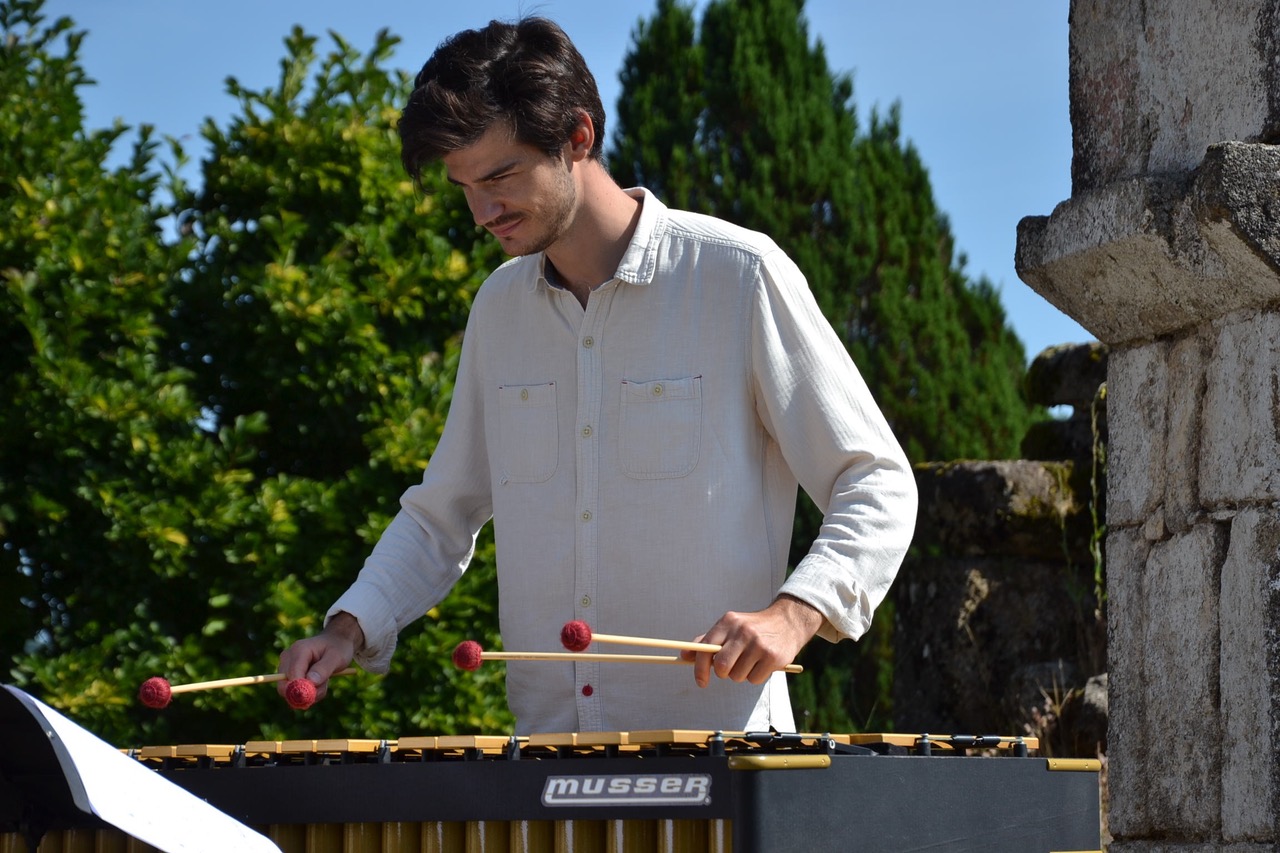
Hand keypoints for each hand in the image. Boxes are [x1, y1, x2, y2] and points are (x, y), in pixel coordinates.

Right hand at [277, 611, 364, 702]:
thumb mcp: (336, 658)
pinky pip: (294, 692)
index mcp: (298, 650)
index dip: (301, 689)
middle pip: (284, 686)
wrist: (336, 642)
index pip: (292, 675)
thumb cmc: (337, 648)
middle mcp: (288, 658)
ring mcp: (286, 666)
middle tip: (323, 689)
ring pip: (290, 692)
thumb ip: (323, 670)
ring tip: (325, 682)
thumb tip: (310, 682)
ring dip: (310, 694)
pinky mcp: (289, 675)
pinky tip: (320, 684)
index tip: (315, 695)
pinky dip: (308, 694)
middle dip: (305, 693)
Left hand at [684, 594, 823, 687]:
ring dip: (741, 675)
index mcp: (728, 622)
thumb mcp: (730, 627)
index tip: (701, 681)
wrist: (787, 622)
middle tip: (729, 670)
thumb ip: (707, 641)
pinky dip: (755, 677)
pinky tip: (762, 664)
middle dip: (722, 673)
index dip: (699, 668)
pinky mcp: (773, 657)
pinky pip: (754, 680)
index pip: (705, 648)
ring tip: (750, 662)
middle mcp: (743, 631)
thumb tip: (684, 656)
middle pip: (721, 666)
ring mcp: (759, 644)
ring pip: (737, 676)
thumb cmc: (753, 628)